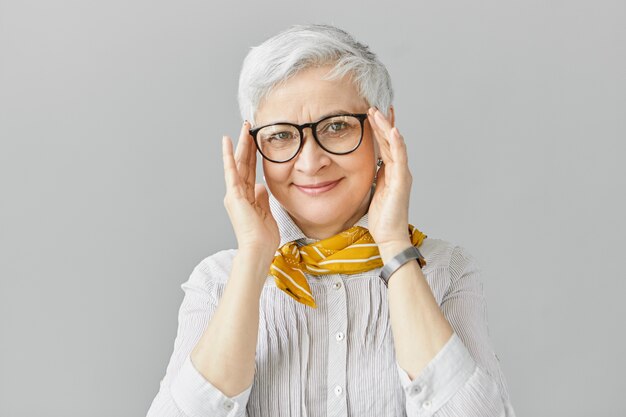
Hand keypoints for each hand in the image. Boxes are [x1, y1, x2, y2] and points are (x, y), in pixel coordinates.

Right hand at [222, 121, 279, 258]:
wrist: (258, 249)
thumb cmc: (263, 238)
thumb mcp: (266, 213)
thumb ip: (263, 199)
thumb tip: (262, 186)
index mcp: (246, 197)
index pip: (250, 170)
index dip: (253, 154)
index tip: (255, 139)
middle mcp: (237, 193)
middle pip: (243, 163)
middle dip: (246, 144)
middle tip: (249, 126)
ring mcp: (234, 193)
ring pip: (238, 163)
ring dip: (241, 144)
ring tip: (244, 127)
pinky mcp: (234, 194)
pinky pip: (232, 171)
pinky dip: (229, 156)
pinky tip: (228, 141)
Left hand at [366, 107, 412, 247]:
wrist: (390, 236)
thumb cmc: (382, 218)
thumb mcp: (373, 191)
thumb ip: (372, 177)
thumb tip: (360, 167)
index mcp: (391, 172)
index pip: (386, 145)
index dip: (380, 129)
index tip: (373, 114)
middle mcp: (399, 170)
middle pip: (391, 140)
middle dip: (382, 123)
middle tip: (373, 106)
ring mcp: (402, 174)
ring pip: (395, 144)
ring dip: (387, 127)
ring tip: (378, 112)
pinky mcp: (402, 181)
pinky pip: (400, 159)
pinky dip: (397, 143)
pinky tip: (393, 130)